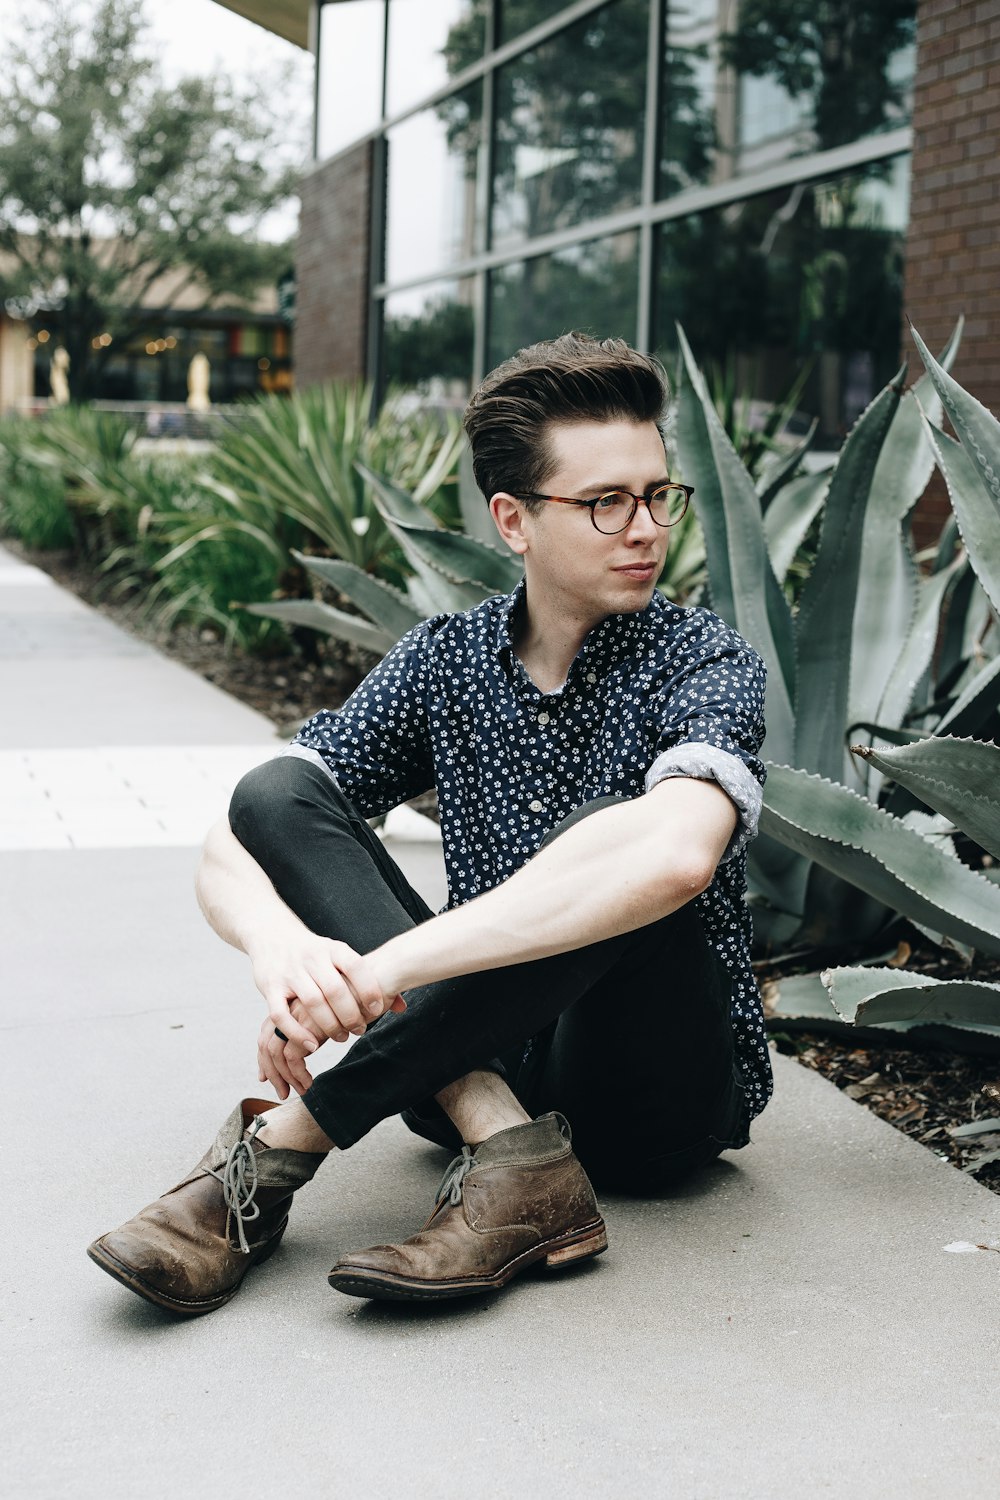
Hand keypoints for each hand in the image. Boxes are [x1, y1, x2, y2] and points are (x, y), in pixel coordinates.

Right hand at [250, 928, 405, 1098]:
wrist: (273, 935)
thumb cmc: (315, 954)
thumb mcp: (340, 957)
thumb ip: (368, 980)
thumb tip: (401, 1006)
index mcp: (333, 949)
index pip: (356, 966)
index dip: (369, 988)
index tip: (378, 1008)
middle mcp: (311, 958)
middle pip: (335, 990)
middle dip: (351, 1014)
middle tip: (360, 1029)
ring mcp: (289, 973)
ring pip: (312, 1003)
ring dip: (329, 1026)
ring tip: (342, 1037)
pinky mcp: (269, 987)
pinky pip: (281, 1014)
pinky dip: (297, 1033)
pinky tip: (312, 1045)